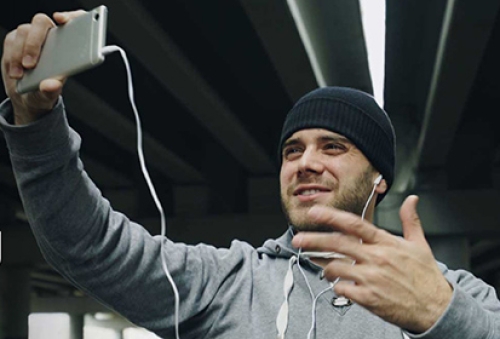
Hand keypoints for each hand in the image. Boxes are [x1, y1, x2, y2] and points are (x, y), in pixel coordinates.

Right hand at [1, 10, 85, 124]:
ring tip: (21, 75)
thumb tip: (51, 85)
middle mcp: (49, 36)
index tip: (62, 20)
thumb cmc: (46, 90)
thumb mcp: (51, 95)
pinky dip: (12, 57)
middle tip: (31, 64)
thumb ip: (51, 90)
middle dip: (35, 41)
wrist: (28, 96)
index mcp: (67, 45)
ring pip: (24, 31)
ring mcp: (31, 36)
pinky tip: (15, 73)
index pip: (73, 22)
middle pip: (42, 23)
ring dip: (21, 53)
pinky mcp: (15, 41)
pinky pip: (11, 41)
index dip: (70, 16)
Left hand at [292, 195, 452, 333]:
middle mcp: (376, 258)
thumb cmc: (426, 277)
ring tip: (324, 269)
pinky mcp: (369, 298)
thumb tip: (411, 200)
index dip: (332, 217)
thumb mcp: (420, 245)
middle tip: (298, 239)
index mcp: (386, 243)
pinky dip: (337, 287)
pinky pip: (342, 289)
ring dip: (325, 268)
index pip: (354, 225)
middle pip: (338, 244)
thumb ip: (411, 221)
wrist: (437, 308)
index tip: (315, 212)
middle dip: (314, 240)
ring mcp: (372, 279)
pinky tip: (340, 286)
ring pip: (336, 268)